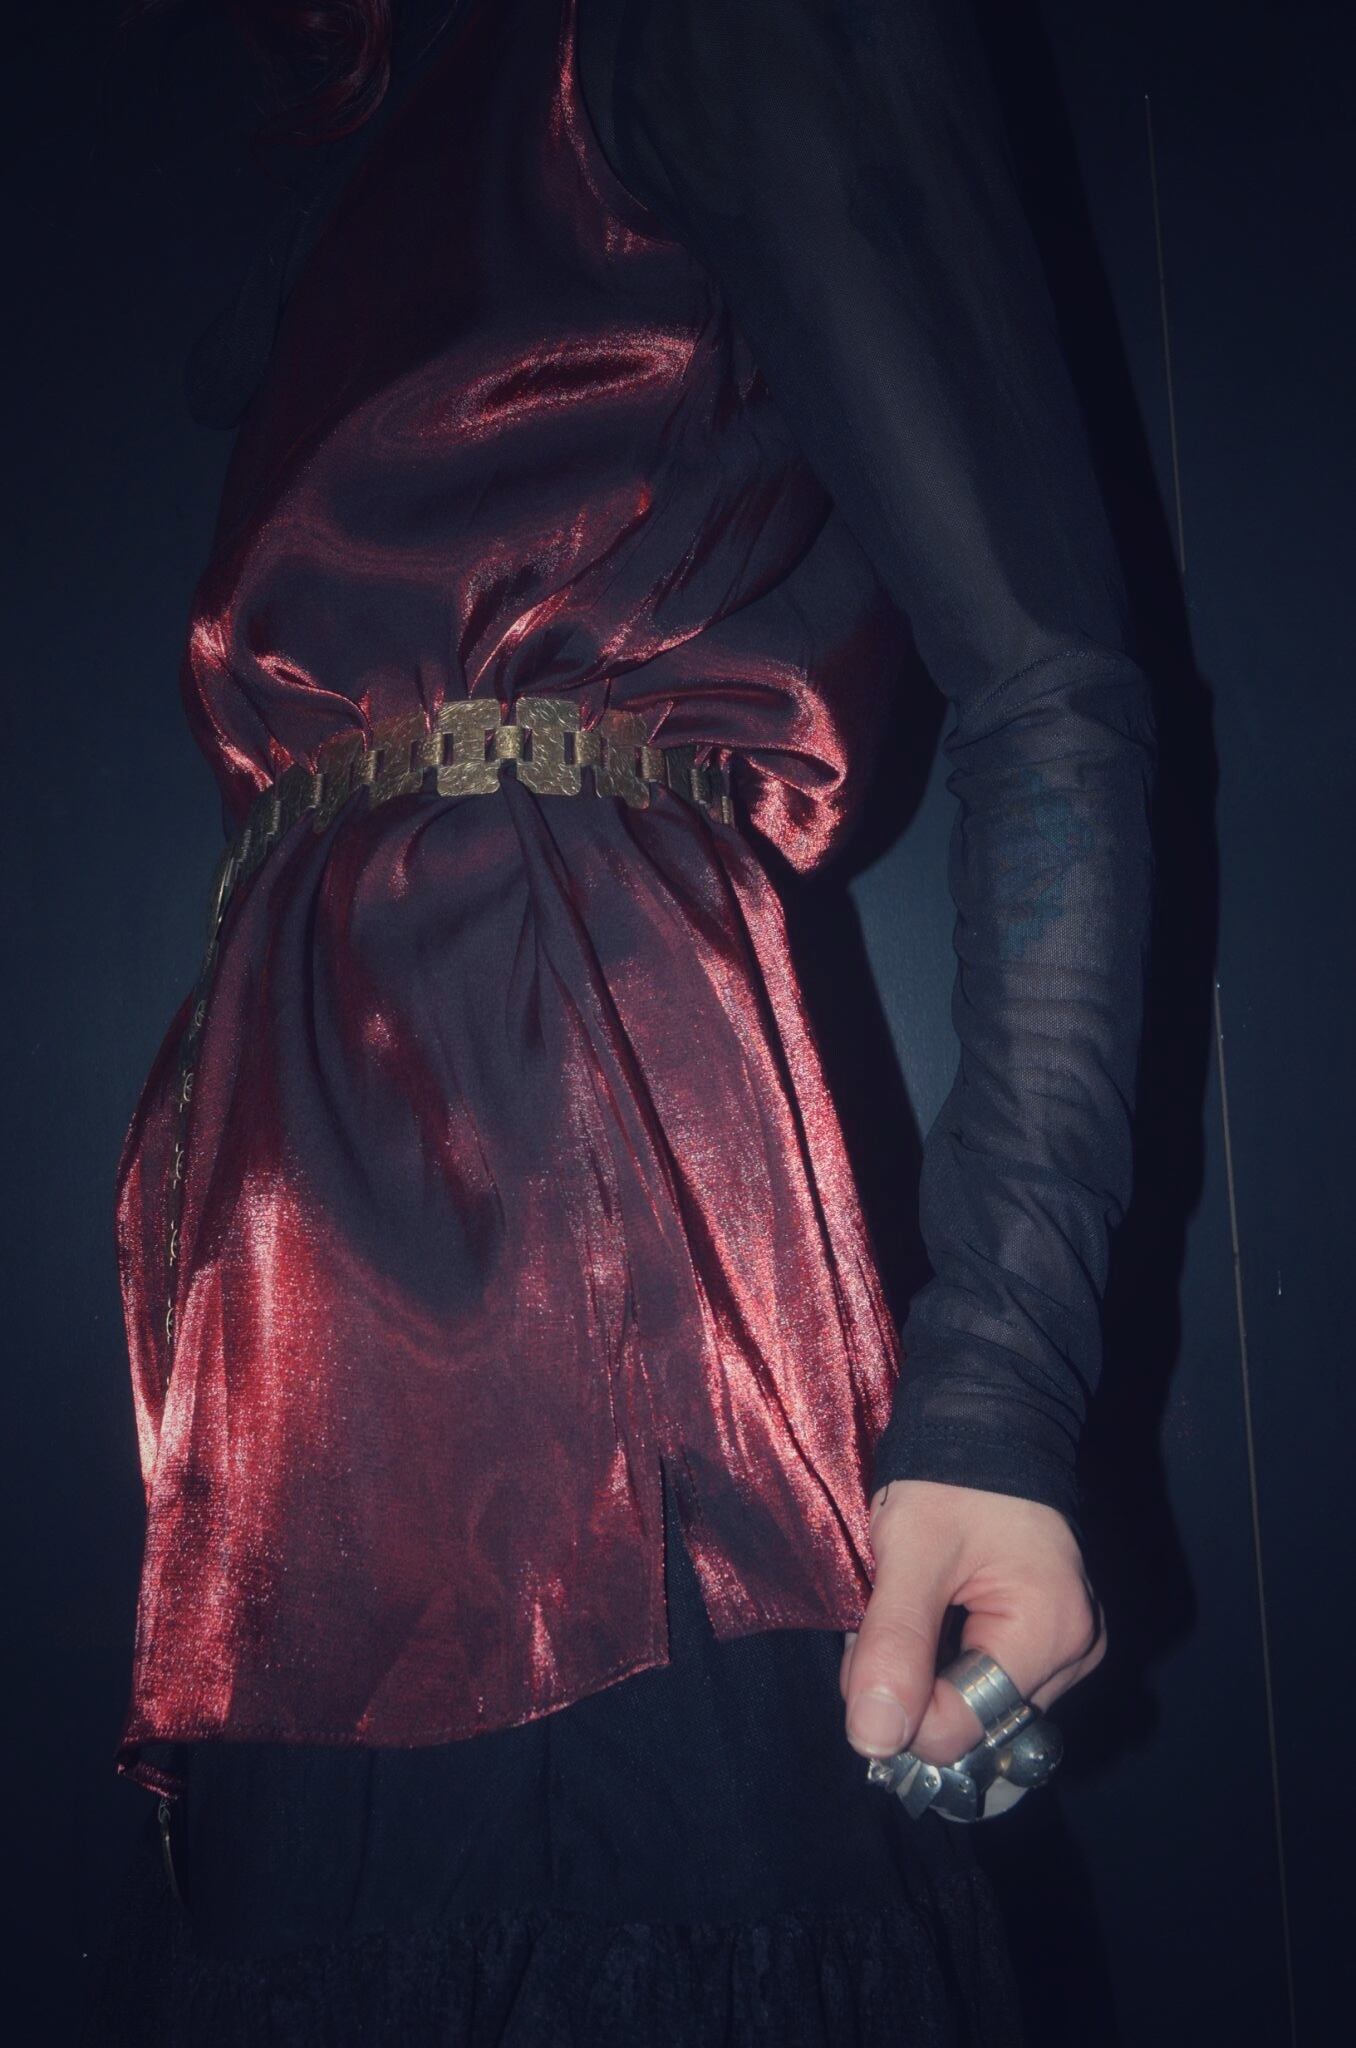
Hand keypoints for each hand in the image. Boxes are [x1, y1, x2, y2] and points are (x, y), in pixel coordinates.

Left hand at [840, 1478, 1106, 1764]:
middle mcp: (1075, 1654)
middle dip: (911, 1690)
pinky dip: (947, 1664)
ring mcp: (1068, 1649)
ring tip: (905, 1614)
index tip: (865, 1651)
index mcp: (1051, 1633)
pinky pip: (990, 1682)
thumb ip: (893, 1647)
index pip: (963, 1729)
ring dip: (926, 1679)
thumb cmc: (951, 1476)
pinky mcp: (1051, 1640)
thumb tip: (872, 1742)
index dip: (900, 1706)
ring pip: (978, 1708)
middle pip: (974, 1723)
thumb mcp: (910, 1554)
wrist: (988, 1423)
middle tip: (876, 1628)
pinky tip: (928, 1621)